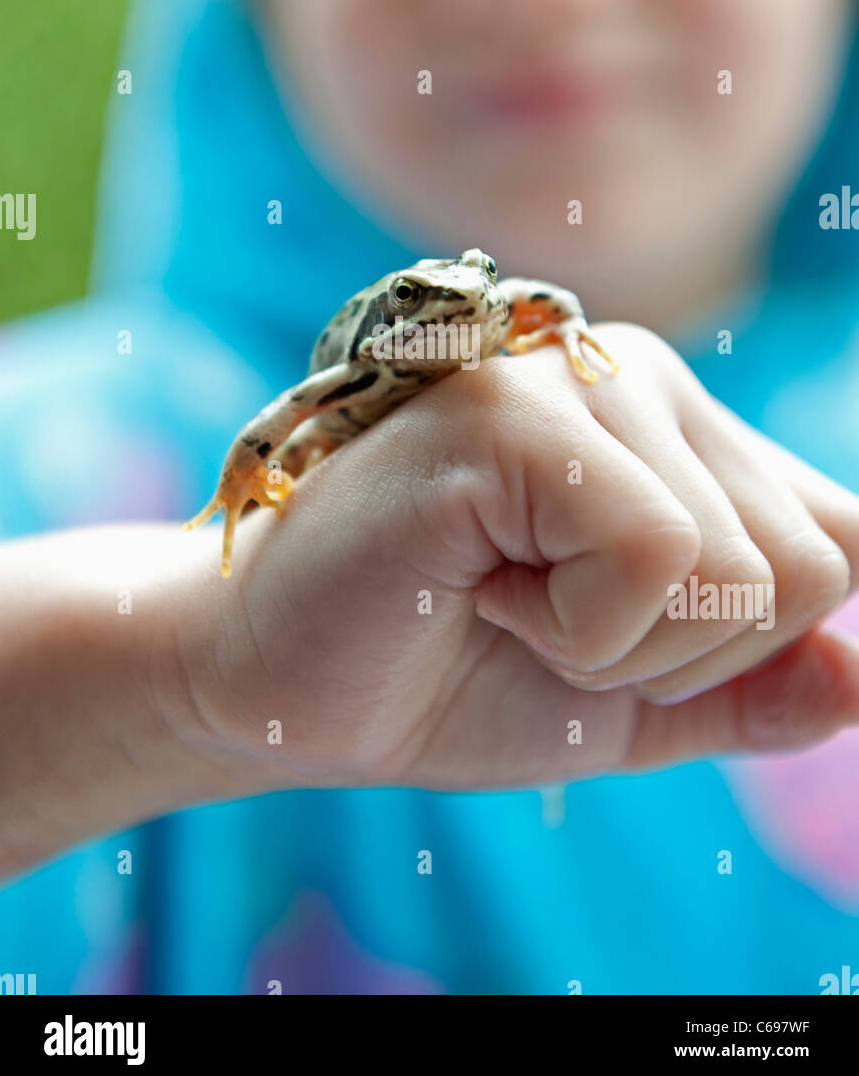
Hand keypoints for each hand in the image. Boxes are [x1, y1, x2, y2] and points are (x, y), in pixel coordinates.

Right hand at [172, 324, 858, 792]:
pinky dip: (578, 634)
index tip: (619, 647)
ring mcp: (570, 375)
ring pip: (739, 569)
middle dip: (686, 659)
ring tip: (503, 597)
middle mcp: (639, 374)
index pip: (839, 538)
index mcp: (678, 428)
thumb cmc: (442, 673)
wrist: (274, 684)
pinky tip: (477, 584)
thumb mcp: (629, 701)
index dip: (748, 644)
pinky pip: (653, 560)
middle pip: (810, 565)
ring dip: (623, 651)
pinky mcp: (507, 412)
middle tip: (548, 626)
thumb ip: (751, 688)